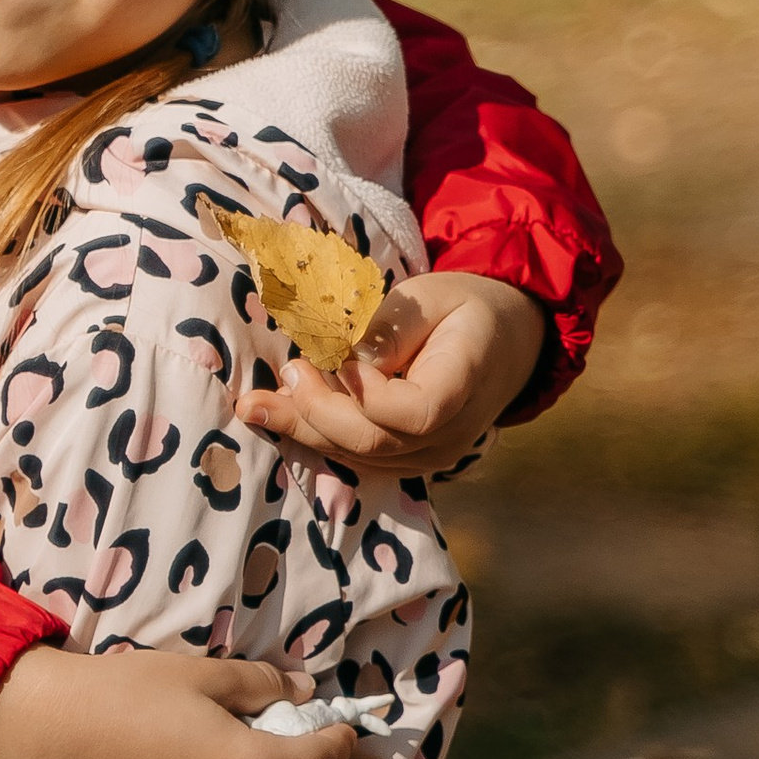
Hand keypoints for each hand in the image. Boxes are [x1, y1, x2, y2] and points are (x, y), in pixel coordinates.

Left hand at [239, 270, 545, 477]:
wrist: (503, 341)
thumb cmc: (461, 308)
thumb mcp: (429, 298)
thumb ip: (388, 329)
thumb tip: (343, 359)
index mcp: (464, 385)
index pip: (412, 413)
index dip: (366, 393)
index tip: (338, 357)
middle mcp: (452, 434)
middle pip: (374, 442)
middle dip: (315, 413)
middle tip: (283, 372)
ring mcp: (432, 455)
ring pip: (359, 457)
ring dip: (303, 430)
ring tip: (254, 404)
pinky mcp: (410, 459)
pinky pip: (359, 457)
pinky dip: (317, 436)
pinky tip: (280, 413)